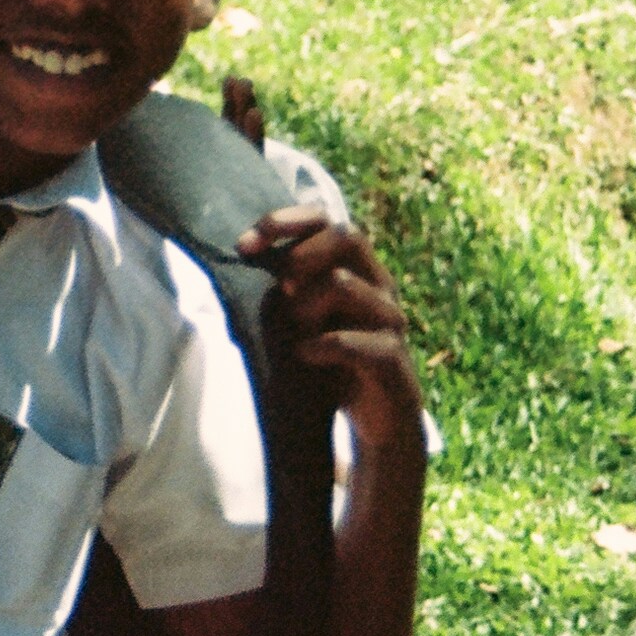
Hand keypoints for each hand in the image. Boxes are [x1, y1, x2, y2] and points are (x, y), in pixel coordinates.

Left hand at [240, 205, 423, 441]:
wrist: (379, 416)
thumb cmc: (337, 358)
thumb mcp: (307, 312)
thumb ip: (288, 280)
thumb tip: (244, 247)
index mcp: (357, 269)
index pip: (325, 219)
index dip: (283, 222)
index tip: (243, 245)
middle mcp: (377, 285)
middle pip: (348, 235)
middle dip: (300, 253)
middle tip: (279, 284)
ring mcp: (388, 320)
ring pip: (344, 283)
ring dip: (304, 299)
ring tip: (291, 323)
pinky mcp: (392, 358)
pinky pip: (357, 341)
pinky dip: (322, 344)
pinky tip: (304, 353)